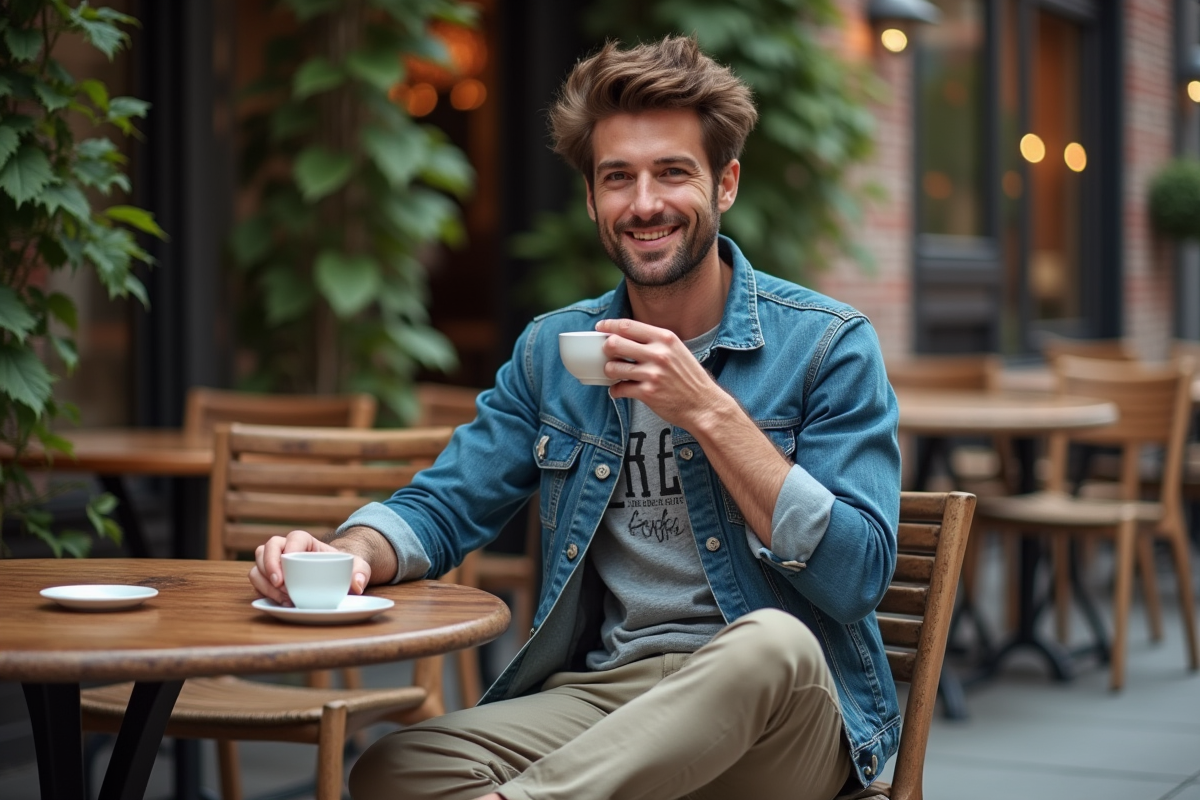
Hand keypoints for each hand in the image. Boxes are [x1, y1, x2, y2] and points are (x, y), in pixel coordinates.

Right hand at [249, 530, 372, 605]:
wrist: (334, 577)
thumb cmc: (343, 568)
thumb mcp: (357, 567)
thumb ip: (361, 572)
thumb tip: (358, 584)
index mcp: (306, 541)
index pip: (293, 537)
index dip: (288, 548)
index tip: (289, 565)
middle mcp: (286, 549)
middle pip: (266, 549)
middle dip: (269, 565)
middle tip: (280, 584)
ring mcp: (275, 565)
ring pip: (257, 566)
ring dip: (265, 583)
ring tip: (284, 598)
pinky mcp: (270, 580)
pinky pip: (258, 583)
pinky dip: (265, 592)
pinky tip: (282, 602)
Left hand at [594, 318, 727, 428]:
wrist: (704, 405)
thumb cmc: (689, 378)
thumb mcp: (678, 350)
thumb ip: (656, 342)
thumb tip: (627, 336)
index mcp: (665, 338)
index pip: (629, 326)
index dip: (609, 325)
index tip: (600, 327)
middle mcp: (659, 354)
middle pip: (615, 343)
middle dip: (606, 349)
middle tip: (609, 355)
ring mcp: (653, 374)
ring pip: (613, 367)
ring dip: (609, 371)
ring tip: (615, 375)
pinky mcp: (648, 393)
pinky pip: (619, 389)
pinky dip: (615, 391)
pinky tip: (620, 390)